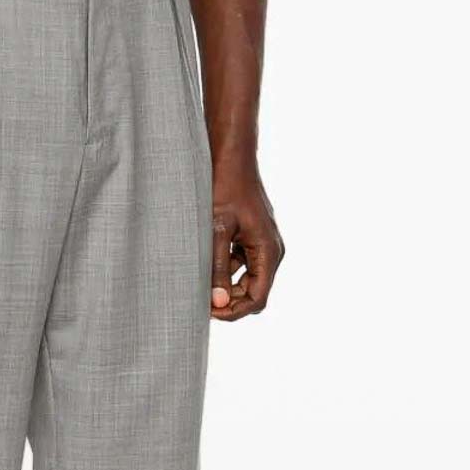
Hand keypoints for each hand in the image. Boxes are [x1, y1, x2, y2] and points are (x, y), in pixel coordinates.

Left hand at [209, 166, 284, 321]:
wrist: (231, 158)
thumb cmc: (224, 188)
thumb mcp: (217, 230)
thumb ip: (217, 268)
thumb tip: (219, 303)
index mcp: (269, 251)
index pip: (257, 298)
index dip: (233, 311)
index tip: (208, 311)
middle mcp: (271, 251)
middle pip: (253, 293)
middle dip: (229, 301)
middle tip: (199, 300)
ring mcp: (263, 245)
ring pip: (245, 281)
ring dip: (224, 286)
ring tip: (197, 280)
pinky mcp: (252, 239)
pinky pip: (240, 265)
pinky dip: (223, 270)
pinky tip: (202, 263)